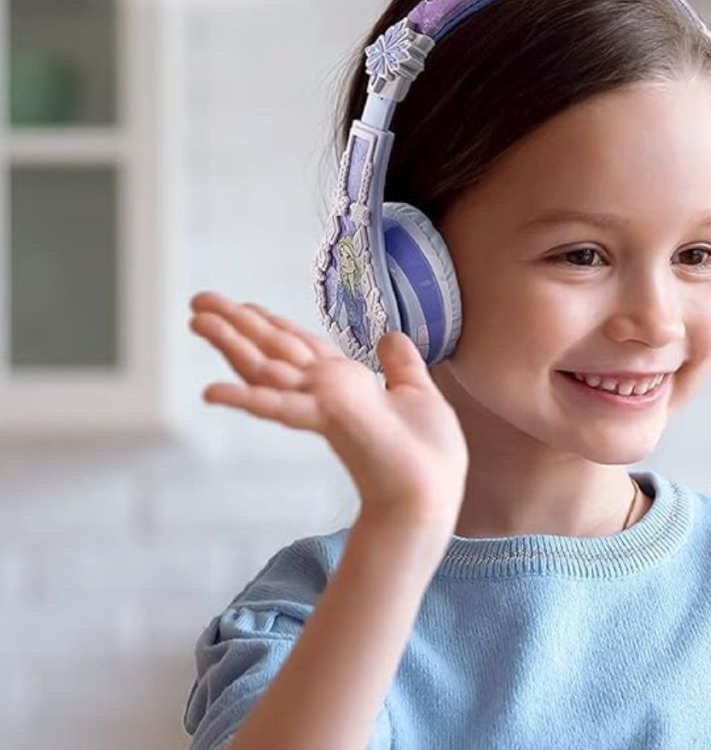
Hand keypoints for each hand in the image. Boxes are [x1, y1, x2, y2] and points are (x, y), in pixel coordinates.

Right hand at [188, 291, 467, 528]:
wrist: (432, 490)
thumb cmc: (428, 454)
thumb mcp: (418, 394)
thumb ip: (401, 365)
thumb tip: (391, 336)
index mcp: (345, 382)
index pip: (299, 347)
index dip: (271, 324)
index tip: (244, 306)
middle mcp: (325, 391)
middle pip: (272, 350)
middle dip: (236, 325)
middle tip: (199, 301)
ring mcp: (321, 405)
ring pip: (265, 368)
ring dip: (230, 343)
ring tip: (196, 320)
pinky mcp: (327, 419)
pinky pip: (279, 406)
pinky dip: (246, 399)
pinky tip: (211, 391)